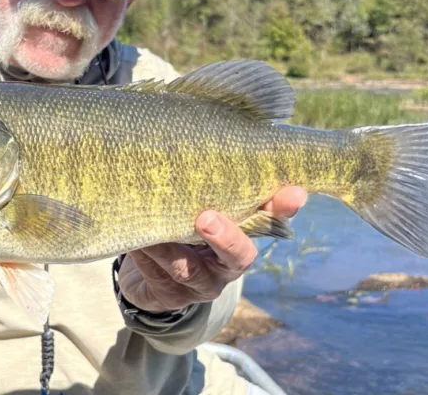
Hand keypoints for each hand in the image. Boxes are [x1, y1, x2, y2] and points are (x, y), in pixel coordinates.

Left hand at [117, 186, 306, 313]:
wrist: (150, 272)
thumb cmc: (179, 220)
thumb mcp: (196, 200)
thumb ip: (208, 181)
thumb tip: (212, 129)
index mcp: (243, 233)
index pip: (271, 220)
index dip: (283, 208)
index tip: (293, 192)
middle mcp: (229, 264)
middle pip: (240, 256)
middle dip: (226, 238)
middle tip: (206, 218)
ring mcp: (202, 285)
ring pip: (188, 269)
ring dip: (167, 245)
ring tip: (149, 224)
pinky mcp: (173, 298)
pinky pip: (158, 277)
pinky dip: (145, 256)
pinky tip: (134, 241)